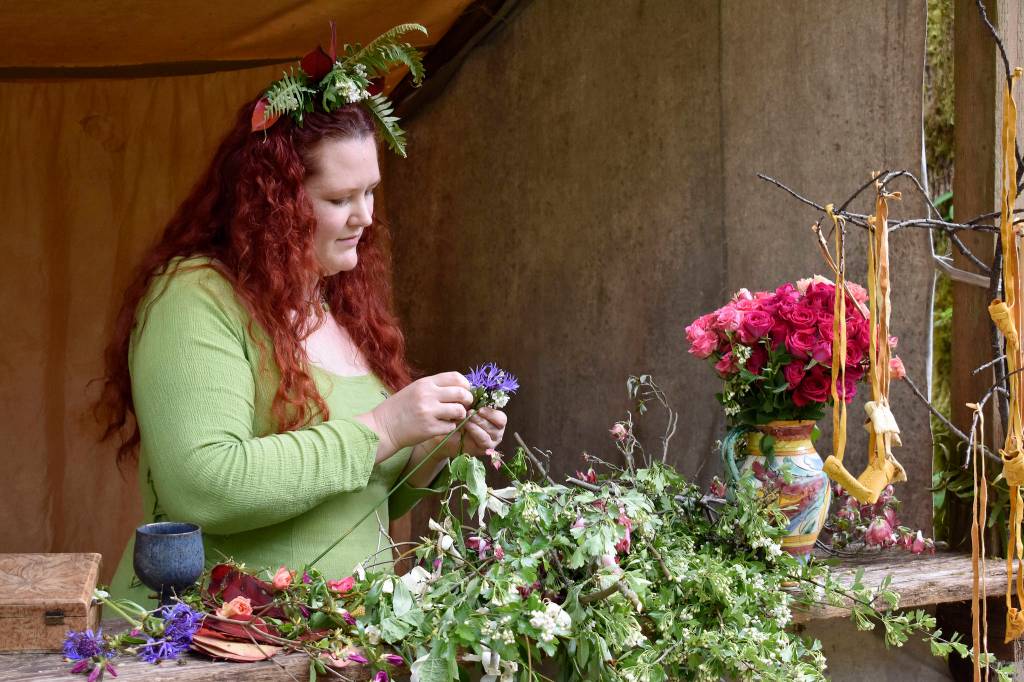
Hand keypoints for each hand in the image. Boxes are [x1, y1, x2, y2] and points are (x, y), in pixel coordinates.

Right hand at [355, 372, 473, 459]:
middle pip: (461, 394)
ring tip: (452, 417)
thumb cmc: (400, 408)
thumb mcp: (415, 390)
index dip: (465, 385)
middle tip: (464, 406)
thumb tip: (460, 389)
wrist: (383, 427)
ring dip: (460, 415)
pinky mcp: (430, 428)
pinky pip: (451, 427)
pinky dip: (450, 427)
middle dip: (468, 400)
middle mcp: (428, 395)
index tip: (465, 392)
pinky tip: (442, 426)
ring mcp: (429, 412)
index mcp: (425, 383)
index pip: (455, 377)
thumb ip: (435, 388)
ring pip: (459, 411)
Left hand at [422, 406, 506, 459]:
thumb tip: (476, 394)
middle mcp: (496, 430)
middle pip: (499, 423)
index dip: (492, 412)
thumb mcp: (466, 408)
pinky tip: (467, 426)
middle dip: (484, 417)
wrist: (446, 435)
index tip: (479, 408)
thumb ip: (473, 402)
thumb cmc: (458, 419)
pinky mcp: (485, 448)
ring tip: (467, 418)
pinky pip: (484, 440)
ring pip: (492, 431)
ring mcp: (492, 440)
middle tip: (470, 412)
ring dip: (479, 423)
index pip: (501, 417)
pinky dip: (476, 431)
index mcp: (495, 419)